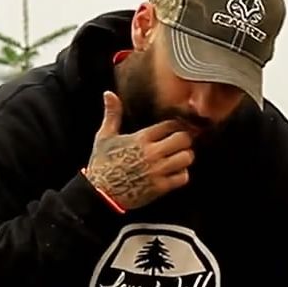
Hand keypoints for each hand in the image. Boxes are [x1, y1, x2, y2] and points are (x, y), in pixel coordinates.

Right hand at [82, 91, 193, 210]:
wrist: (100, 193)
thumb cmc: (101, 163)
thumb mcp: (104, 136)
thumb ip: (112, 114)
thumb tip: (108, 93)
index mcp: (141, 138)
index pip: (171, 125)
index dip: (176, 126)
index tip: (176, 130)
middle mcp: (152, 153)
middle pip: (184, 139)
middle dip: (185, 140)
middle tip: (181, 143)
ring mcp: (157, 170)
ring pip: (187, 158)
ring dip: (185, 157)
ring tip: (179, 158)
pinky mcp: (160, 187)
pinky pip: (183, 177)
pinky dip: (182, 175)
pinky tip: (175, 173)